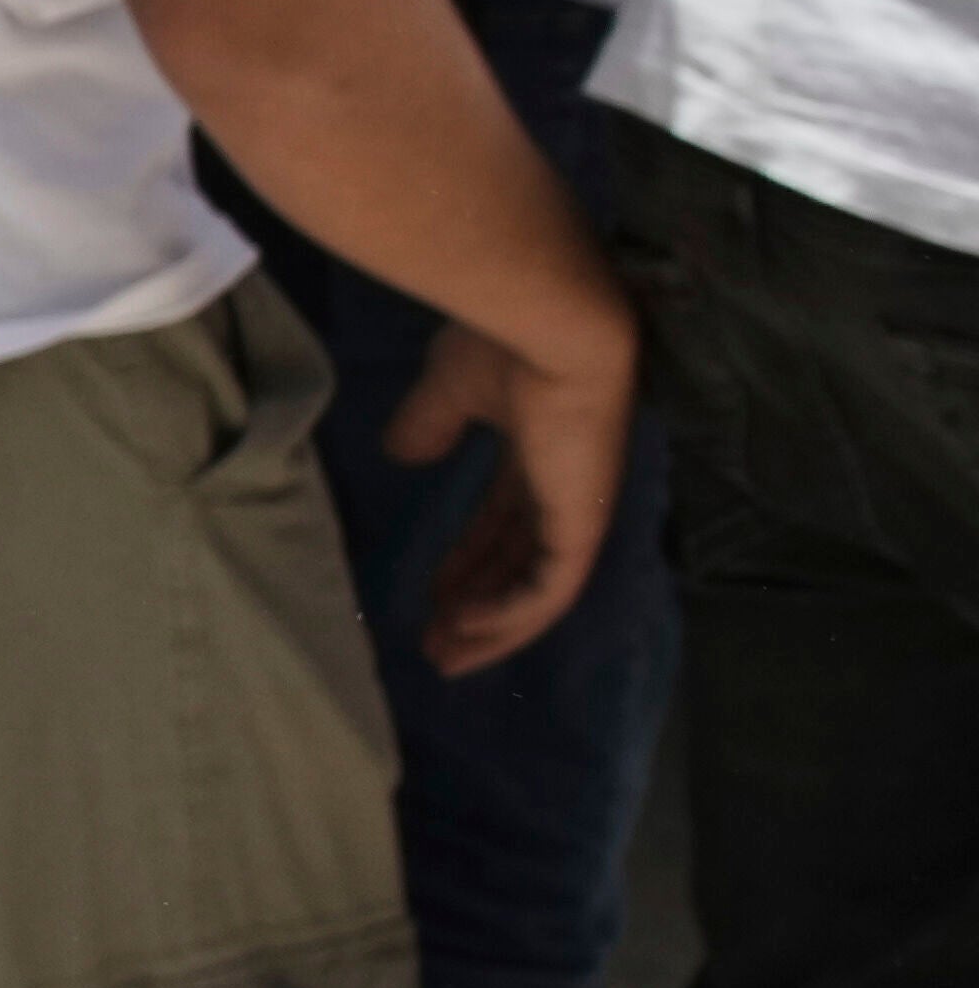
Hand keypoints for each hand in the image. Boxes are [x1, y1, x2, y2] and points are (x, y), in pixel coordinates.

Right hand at [380, 298, 637, 673]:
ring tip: (446, 656)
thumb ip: (429, 426)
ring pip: (537, 589)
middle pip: (519, 563)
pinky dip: (510, 615)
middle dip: (477, 605)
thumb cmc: (505, 346)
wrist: (554, 332)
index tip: (432, 593)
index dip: (469, 560)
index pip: (505, 521)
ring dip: (493, 627)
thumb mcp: (449, 390)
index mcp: (538, 453)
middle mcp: (564, 489)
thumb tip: (405, 456)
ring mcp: (577, 510)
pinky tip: (467, 629)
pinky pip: (549, 589)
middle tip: (435, 641)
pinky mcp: (582, 525)